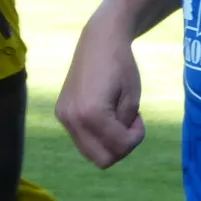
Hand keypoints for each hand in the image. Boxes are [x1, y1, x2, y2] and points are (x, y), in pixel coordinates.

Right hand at [56, 17, 144, 167]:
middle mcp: (73, 119)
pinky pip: (81, 138)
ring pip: (90, 153)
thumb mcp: (132, 99)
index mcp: (92, 113)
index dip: (136, 138)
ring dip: (108, 143)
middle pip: (102, 159)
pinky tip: (103, 115)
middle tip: (129, 123)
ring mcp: (63, 117)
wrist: (98, 41)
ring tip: (116, 118)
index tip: (139, 118)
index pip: (119, 147)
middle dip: (120, 147)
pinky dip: (96, 135)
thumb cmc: (121, 65)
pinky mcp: (61, 113)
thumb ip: (124, 127)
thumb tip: (115, 144)